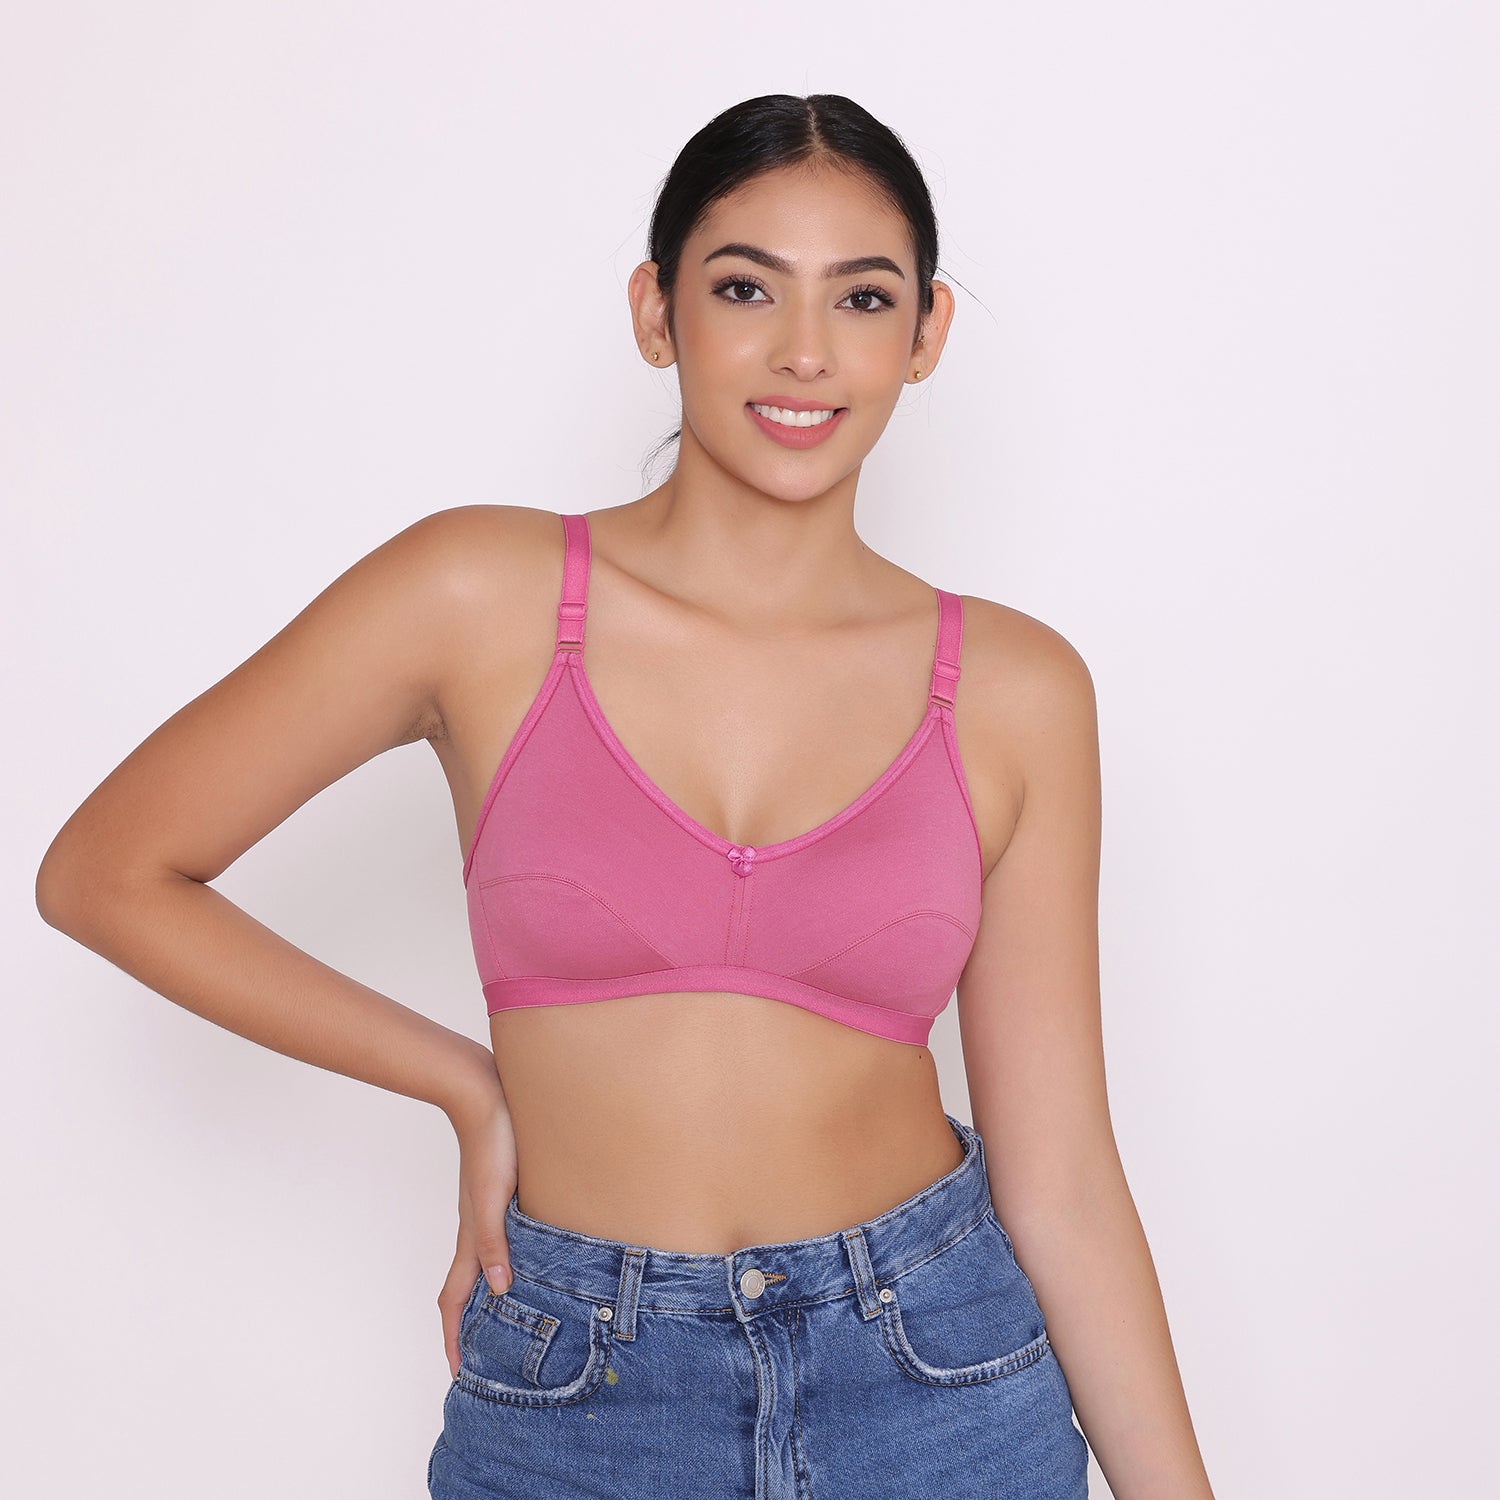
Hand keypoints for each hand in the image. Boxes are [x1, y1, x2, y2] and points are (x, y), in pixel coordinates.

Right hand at [438, 1090, 517, 1379]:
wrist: (485, 1094)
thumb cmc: (493, 1143)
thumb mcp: (496, 1197)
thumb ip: (495, 1241)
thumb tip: (498, 1290)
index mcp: (472, 1237)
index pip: (455, 1300)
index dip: (454, 1338)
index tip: (457, 1372)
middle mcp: (475, 1230)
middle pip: (465, 1289)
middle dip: (468, 1327)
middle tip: (481, 1358)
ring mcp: (485, 1212)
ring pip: (481, 1265)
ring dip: (485, 1297)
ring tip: (501, 1320)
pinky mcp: (498, 1193)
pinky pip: (496, 1240)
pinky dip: (501, 1262)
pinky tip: (522, 1260)